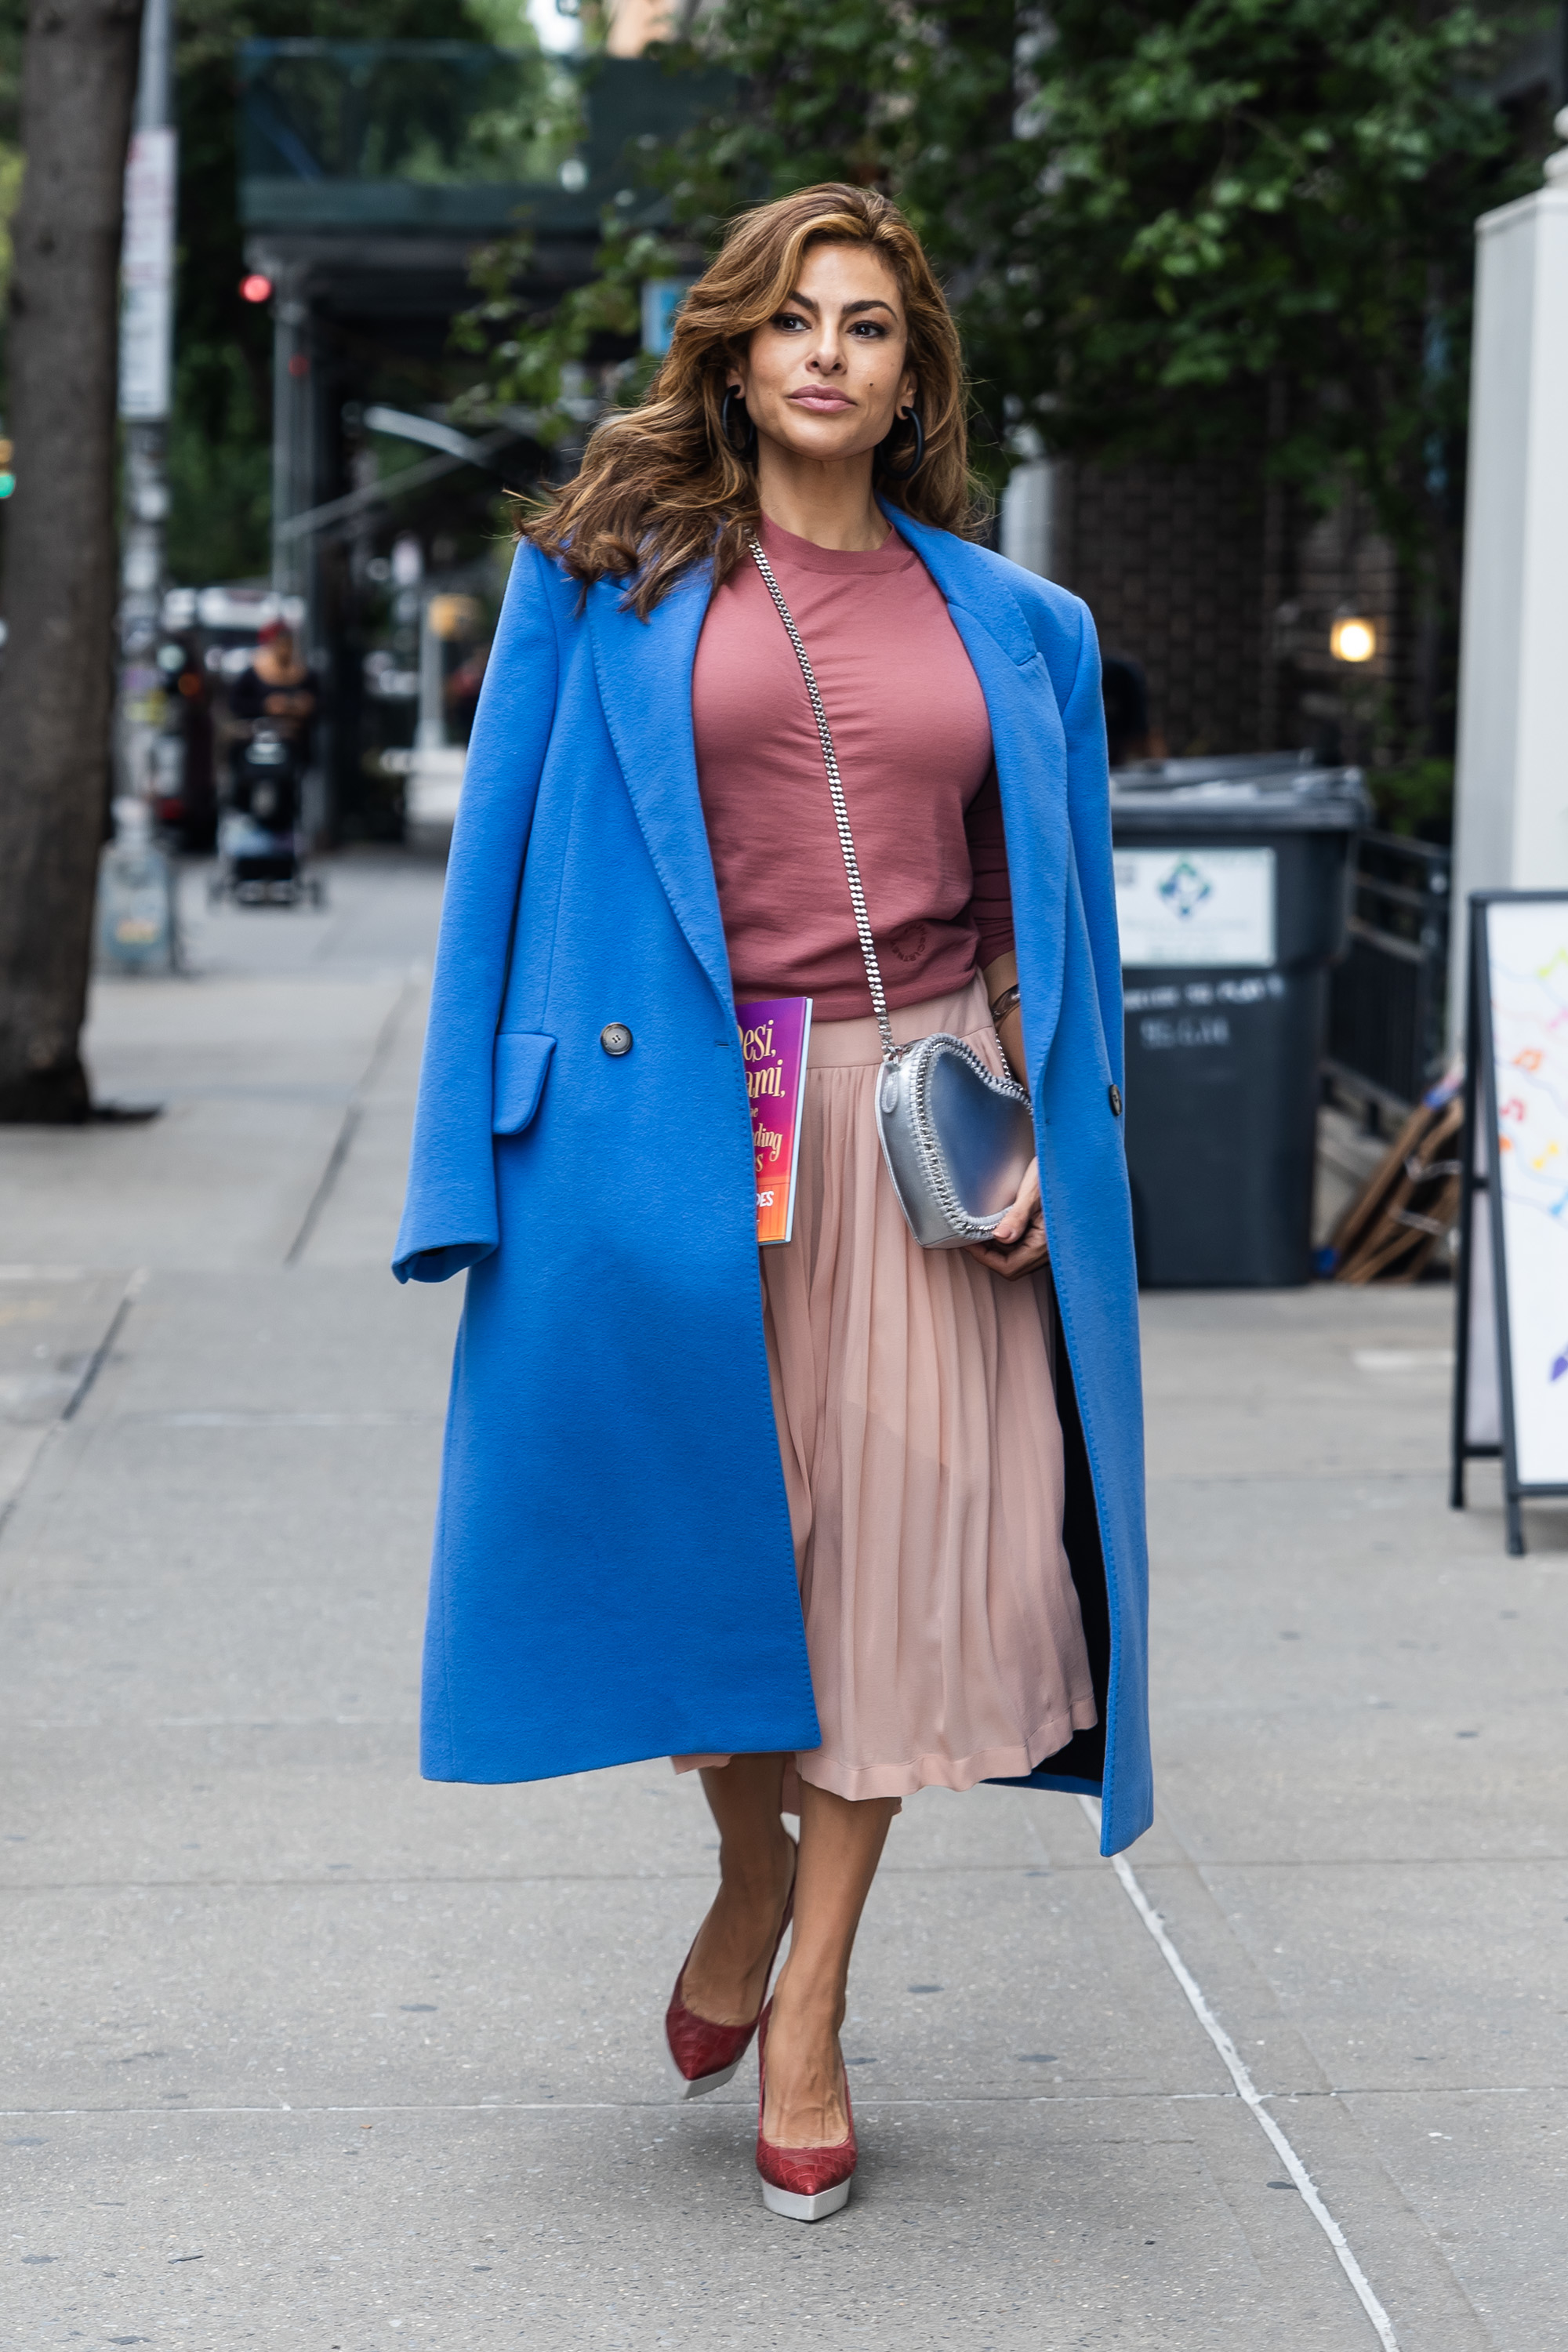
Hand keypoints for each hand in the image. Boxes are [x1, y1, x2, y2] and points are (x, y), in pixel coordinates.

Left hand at [967, 1156, 1048, 1279]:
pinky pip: (1024, 1245)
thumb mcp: (1033, 1193)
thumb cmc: (1056, 1174)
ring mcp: (1049, 1244)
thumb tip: (1000, 1237)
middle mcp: (1050, 1249)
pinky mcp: (1047, 1235)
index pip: (1009, 1267)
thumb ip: (1017, 1217)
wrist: (1074, 1163)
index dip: (985, 1257)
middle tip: (973, 1236)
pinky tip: (1002, 1222)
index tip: (970, 1242)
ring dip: (999, 1246)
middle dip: (990, 1254)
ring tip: (985, 1227)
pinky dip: (1009, 1238)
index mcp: (1047, 1243)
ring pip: (1017, 1257)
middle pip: (1012, 1266)